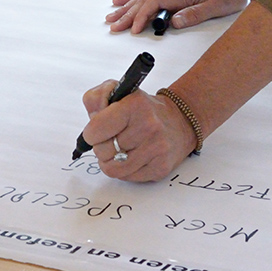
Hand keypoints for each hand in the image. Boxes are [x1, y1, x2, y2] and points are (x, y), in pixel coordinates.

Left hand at [80, 84, 196, 182]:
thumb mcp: (119, 92)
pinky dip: (125, 170)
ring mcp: (157, 149)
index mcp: (135, 105)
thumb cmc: (144, 109)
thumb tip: (91, 117)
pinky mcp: (161, 167)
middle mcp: (149, 126)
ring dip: (111, 161)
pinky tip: (133, 157)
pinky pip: (128, 178)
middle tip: (111, 140)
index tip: (96, 132)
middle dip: (101, 147)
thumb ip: (96, 98)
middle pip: (103, 151)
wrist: (180, 121)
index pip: (97, 129)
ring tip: (120, 150)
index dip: (91, 133)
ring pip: (113, 169)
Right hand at [103, 0, 250, 34]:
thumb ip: (196, 14)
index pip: (154, 4)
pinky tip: (123, 0)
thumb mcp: (217, 7)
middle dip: (127, 15)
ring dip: (126, 7)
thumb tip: (176, 23)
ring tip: (112, 16)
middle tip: (113, 26)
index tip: (134, 30)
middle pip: (143, 1)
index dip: (142, 17)